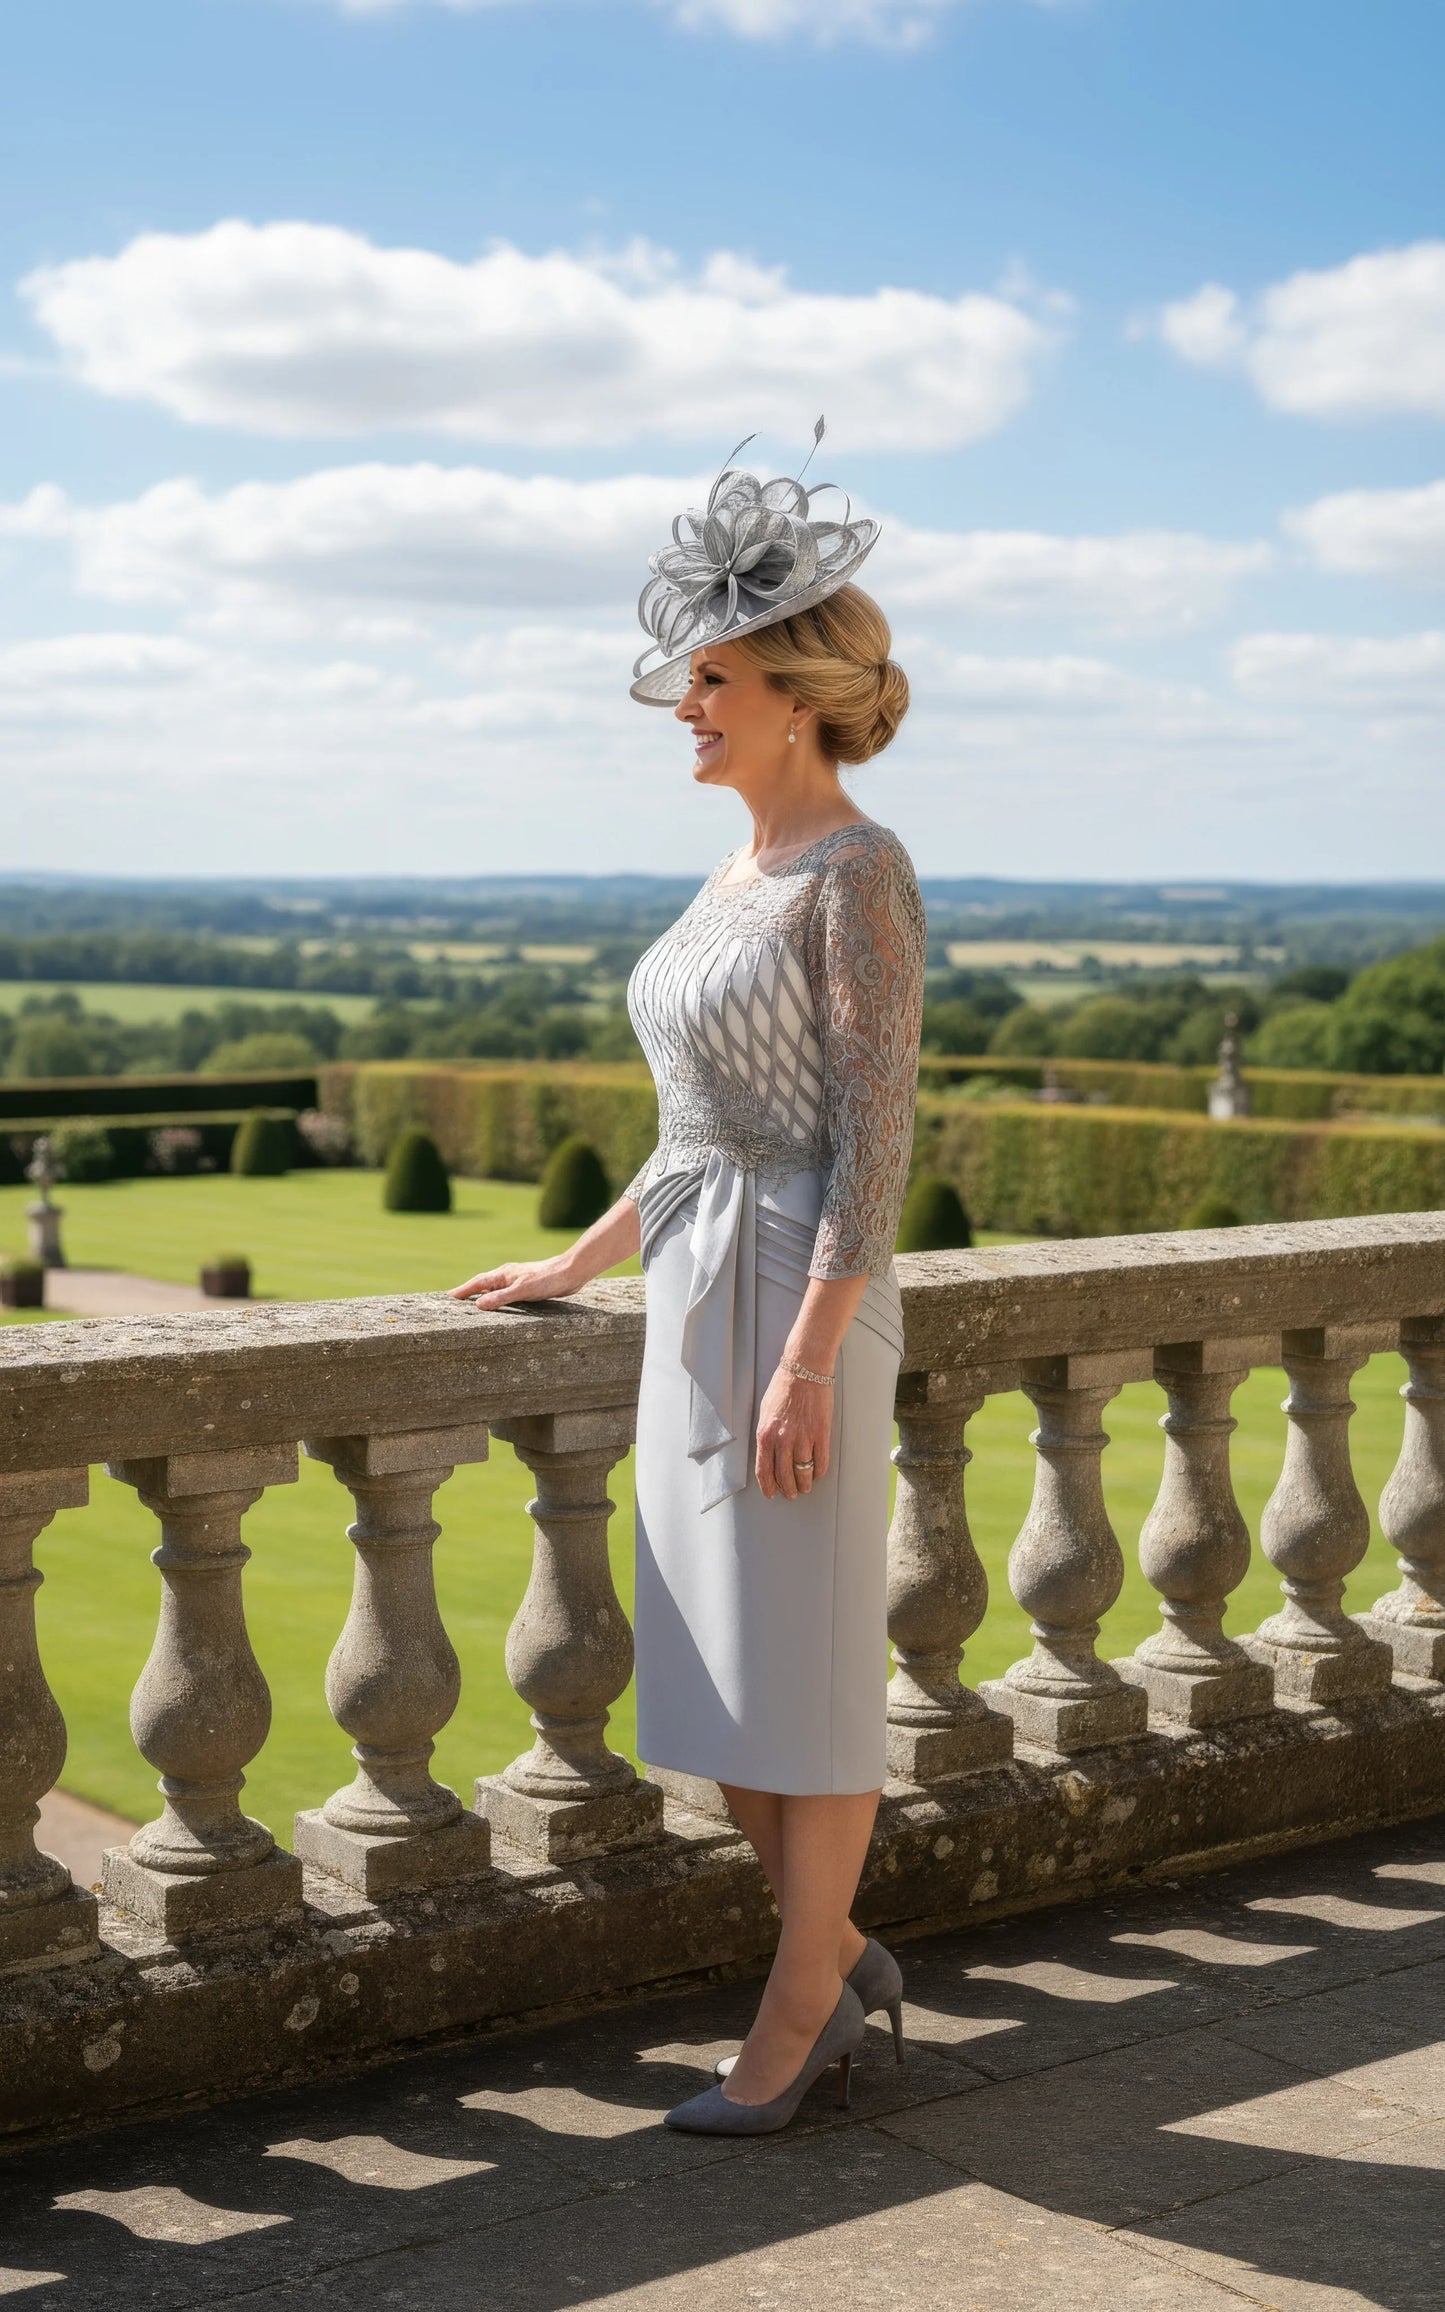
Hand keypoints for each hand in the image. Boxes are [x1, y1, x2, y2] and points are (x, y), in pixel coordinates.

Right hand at [450, 1256, 578, 1310]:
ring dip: (483, 1295)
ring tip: (472, 1305)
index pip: (477, 1283)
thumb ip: (501, 1298)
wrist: (570, 1272)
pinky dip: (497, 1299)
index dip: (463, 1290)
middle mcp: (508, 1276)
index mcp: (503, 1274)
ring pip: (495, 1288)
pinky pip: (506, 1293)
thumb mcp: (522, 1291)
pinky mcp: (527, 1286)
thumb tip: (478, 1305)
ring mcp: (517, 1280)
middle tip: (455, 1301)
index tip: (449, 1297)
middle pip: (483, 1284)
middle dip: (469, 1292)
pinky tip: (500, 1306)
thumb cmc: (547, 1280)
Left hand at [755, 1367, 833, 1501]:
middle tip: (791, 1494)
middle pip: (784, 1476)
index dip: (768, 1486)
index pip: (764, 1470)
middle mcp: (782, 1440)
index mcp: (765, 1434)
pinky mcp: (821, 1434)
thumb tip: (769, 1454)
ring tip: (805, 1487)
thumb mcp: (765, 1411)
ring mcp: (803, 1438)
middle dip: (788, 1489)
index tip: (771, 1494)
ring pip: (803, 1473)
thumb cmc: (784, 1386)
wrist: (805, 1370)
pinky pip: (821, 1462)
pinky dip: (819, 1472)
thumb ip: (766, 1434)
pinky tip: (818, 1473)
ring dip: (804, 1484)